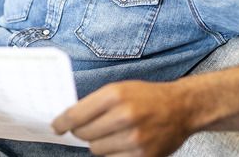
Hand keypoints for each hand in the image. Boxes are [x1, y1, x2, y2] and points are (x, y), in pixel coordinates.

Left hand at [52, 80, 190, 156]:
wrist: (182, 108)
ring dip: (99, 143)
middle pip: (83, 134)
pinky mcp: (141, 155)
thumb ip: (95, 103)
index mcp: (115, 95)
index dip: (62, 122)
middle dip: (82, 132)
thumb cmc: (148, 97)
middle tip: (89, 128)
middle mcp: (124, 116)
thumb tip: (69, 120)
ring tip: (113, 133)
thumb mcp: (120, 89)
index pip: (76, 115)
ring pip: (96, 149)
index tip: (57, 126)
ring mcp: (133, 138)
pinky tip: (122, 142)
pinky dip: (113, 153)